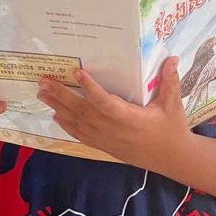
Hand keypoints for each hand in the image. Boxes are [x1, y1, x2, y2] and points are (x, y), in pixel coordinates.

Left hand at [37, 57, 189, 169]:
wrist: (170, 158)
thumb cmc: (171, 129)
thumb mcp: (173, 104)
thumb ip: (170, 81)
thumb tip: (172, 58)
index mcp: (129, 118)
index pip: (105, 102)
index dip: (90, 88)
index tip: (77, 73)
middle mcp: (113, 129)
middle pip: (83, 111)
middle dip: (62, 95)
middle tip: (45, 81)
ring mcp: (106, 139)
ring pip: (77, 122)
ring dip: (58, 107)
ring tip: (42, 93)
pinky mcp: (104, 145)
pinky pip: (80, 135)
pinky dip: (66, 125)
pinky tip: (55, 114)